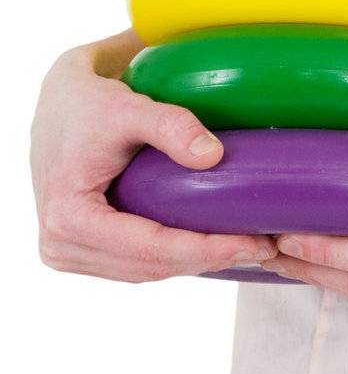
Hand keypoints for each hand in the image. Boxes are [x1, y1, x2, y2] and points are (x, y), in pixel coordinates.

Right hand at [31, 34, 279, 282]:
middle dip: (210, 259)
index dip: (206, 250)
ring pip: (146, 270)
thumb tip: (214, 155)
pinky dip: (177, 255)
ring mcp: (70, 251)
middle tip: (266, 246)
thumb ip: (170, 126)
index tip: (255, 243)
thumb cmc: (86, 102)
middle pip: (151, 267)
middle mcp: (62, 245)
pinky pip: (137, 261)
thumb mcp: (128, 107)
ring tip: (251, 247)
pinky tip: (216, 243)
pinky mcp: (85, 247)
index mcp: (69, 218)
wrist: (55, 104)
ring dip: (197, 263)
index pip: (149, 249)